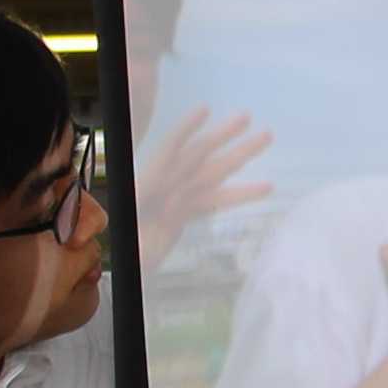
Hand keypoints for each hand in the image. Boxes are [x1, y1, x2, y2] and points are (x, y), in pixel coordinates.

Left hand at [139, 105, 274, 268]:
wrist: (122, 276)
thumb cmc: (124, 255)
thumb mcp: (128, 231)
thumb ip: (149, 213)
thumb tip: (177, 202)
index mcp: (145, 186)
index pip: (168, 152)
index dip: (185, 131)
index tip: (205, 111)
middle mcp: (162, 187)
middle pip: (196, 156)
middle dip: (222, 137)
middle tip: (246, 118)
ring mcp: (176, 201)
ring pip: (212, 174)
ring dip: (239, 156)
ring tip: (265, 138)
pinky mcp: (184, 216)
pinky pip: (215, 202)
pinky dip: (239, 193)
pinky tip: (264, 187)